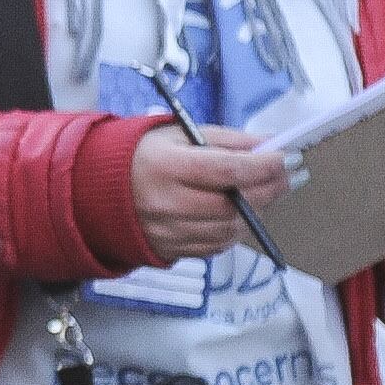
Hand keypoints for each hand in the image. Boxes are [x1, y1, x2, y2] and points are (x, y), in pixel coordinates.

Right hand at [128, 124, 290, 260]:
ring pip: (229, 230)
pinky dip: (234, 230)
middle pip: (234, 204)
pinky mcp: (171, 250)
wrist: (96, 189)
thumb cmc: (141, 155)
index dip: (265, 166)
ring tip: (264, 193)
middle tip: (288, 176)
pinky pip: (215, 246)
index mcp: (167, 167)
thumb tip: (268, 146)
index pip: (228, 170)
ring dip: (256, 213)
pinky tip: (239, 214)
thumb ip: (226, 140)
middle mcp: (167, 203)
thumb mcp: (179, 134)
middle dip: (269, 190)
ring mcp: (169, 231)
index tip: (287, 158)